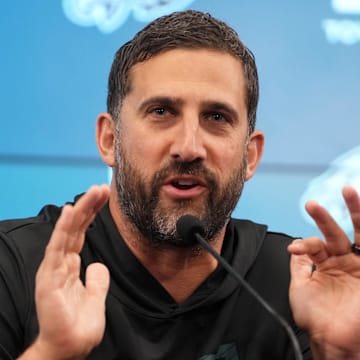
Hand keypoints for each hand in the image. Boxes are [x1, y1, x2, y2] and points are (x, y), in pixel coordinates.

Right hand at [19, 185, 110, 359]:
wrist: (68, 349)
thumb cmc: (78, 326)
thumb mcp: (96, 299)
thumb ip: (97, 281)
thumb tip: (98, 266)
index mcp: (71, 266)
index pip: (81, 233)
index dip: (91, 214)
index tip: (103, 197)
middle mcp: (61, 263)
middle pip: (75, 228)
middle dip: (88, 206)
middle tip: (101, 188)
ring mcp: (54, 268)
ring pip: (67, 232)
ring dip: (80, 211)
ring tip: (91, 192)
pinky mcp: (50, 277)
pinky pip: (57, 248)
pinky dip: (63, 229)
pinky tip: (71, 212)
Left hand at [288, 186, 359, 358]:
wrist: (332, 340)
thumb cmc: (316, 318)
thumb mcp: (300, 287)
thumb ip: (299, 265)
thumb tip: (295, 245)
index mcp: (326, 264)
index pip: (316, 244)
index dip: (306, 243)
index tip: (295, 249)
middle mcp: (343, 262)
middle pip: (338, 232)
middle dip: (330, 216)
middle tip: (322, 199)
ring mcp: (359, 266)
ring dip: (356, 213)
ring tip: (350, 192)